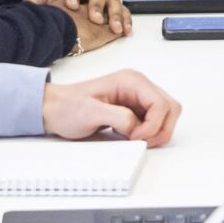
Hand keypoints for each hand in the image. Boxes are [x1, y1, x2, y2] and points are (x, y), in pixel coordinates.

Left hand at [25, 0, 131, 47]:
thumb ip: (34, 0)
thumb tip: (30, 5)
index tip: (71, 6)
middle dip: (97, 6)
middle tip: (96, 19)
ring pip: (112, 1)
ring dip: (116, 15)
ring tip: (117, 28)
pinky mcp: (110, 6)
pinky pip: (121, 10)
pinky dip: (125, 19)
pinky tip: (126, 30)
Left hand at [42, 70, 181, 145]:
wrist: (53, 110)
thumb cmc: (67, 107)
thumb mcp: (91, 112)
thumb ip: (119, 117)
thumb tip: (138, 126)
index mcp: (131, 81)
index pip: (161, 103)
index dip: (153, 125)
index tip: (134, 137)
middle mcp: (139, 87)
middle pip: (171, 108)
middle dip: (160, 129)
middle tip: (140, 141)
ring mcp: (138, 98)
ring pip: (166, 116)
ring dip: (157, 132)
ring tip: (135, 140)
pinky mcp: (135, 109)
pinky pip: (154, 122)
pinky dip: (149, 133)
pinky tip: (130, 136)